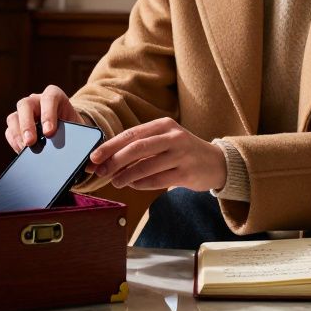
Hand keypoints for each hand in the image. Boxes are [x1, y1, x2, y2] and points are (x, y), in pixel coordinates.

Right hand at [5, 84, 79, 151]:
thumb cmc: (75, 129)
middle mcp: (37, 100)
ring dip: (18, 133)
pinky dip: (14, 141)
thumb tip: (84, 153)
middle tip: (31, 142)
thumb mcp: (81, 129)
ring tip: (25, 149)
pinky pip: (9, 131)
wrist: (69, 133)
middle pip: (26, 104)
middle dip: (27, 124)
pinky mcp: (17, 125)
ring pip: (14, 117)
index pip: (49, 97)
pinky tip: (21, 151)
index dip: (48, 113)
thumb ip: (85, 138)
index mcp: (55, 96)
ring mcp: (25, 112)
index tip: (49, 132)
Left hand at [86, 117, 226, 191]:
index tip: (94, 157)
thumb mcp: (165, 139)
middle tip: (101, 172)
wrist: (216, 162)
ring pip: (146, 166)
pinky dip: (141, 184)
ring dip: (126, 176)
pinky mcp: (187, 173)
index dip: (110, 146)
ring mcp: (182, 155)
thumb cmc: (182, 151)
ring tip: (116, 182)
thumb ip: (141, 145)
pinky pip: (158, 180)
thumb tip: (108, 157)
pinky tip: (133, 185)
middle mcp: (174, 137)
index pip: (131, 134)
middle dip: (115, 161)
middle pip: (137, 148)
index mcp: (164, 125)